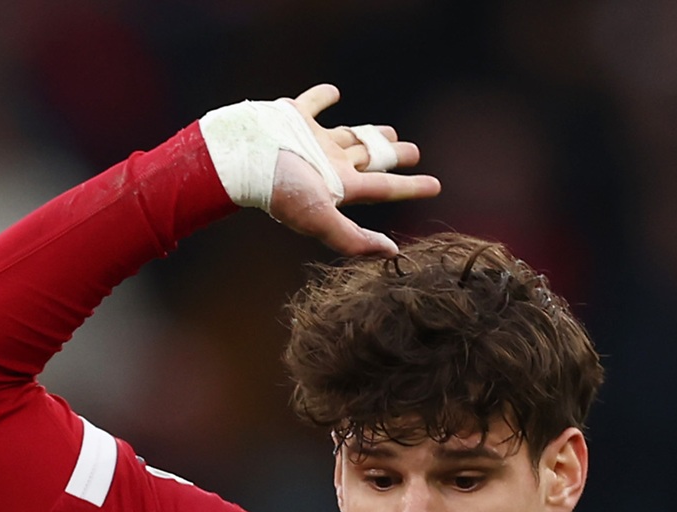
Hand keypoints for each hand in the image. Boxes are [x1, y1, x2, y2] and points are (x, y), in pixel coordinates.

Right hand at [261, 84, 441, 256]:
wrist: (240, 158)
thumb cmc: (280, 191)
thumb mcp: (322, 218)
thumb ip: (354, 239)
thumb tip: (393, 253)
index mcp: (339, 187)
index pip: (385, 188)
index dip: (412, 187)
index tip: (436, 185)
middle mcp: (329, 165)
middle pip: (370, 160)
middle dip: (392, 156)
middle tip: (413, 151)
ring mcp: (312, 141)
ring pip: (349, 135)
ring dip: (368, 133)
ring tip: (386, 130)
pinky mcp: (294, 118)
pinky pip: (313, 104)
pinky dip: (323, 98)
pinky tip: (333, 93)